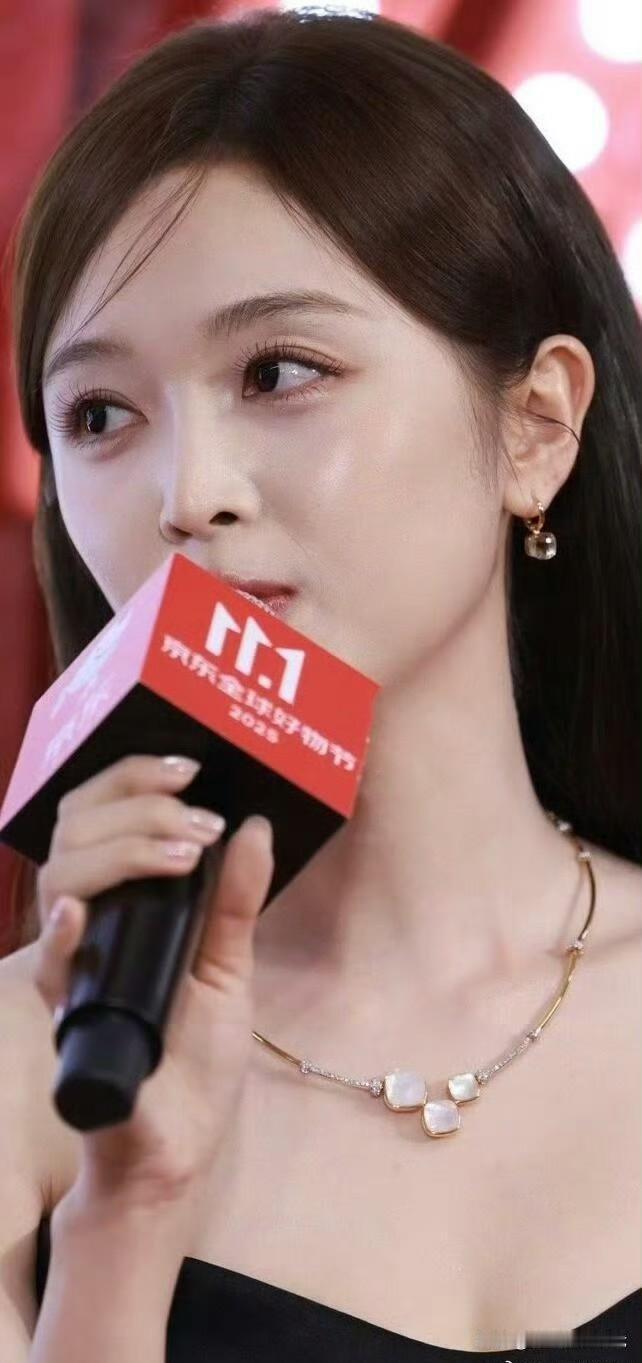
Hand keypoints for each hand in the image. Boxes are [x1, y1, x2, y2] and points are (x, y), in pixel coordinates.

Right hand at [33, 754, 273, 1207]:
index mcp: (123, 905)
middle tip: (199, 817)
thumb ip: (237, 900)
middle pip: (78, 832)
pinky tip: (81, 912)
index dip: (132, 780)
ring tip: (184, 854)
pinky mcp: (68, 1016)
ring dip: (123, 850)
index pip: (102, 816)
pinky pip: (47, 969)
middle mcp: (90, 924)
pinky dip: (61, 935)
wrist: (177, 1143)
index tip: (190, 768)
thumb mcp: (228, 964)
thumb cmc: (195, 1055)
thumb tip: (256, 826)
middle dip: (138, 806)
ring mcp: (75, 967)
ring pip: (61, 879)